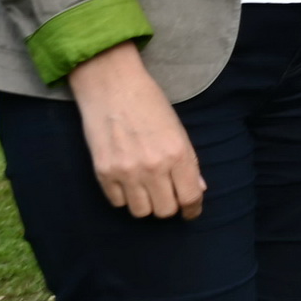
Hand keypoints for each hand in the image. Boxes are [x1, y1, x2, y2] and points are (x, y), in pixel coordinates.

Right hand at [66, 42, 204, 219]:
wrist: (113, 88)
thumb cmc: (150, 104)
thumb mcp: (178, 129)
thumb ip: (188, 162)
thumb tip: (197, 189)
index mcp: (178, 154)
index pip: (189, 197)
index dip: (192, 209)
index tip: (191, 212)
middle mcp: (153, 167)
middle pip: (165, 211)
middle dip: (169, 205)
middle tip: (167, 194)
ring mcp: (126, 173)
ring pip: (141, 212)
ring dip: (146, 204)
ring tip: (146, 188)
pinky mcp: (103, 174)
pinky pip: (118, 202)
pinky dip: (125, 196)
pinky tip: (127, 181)